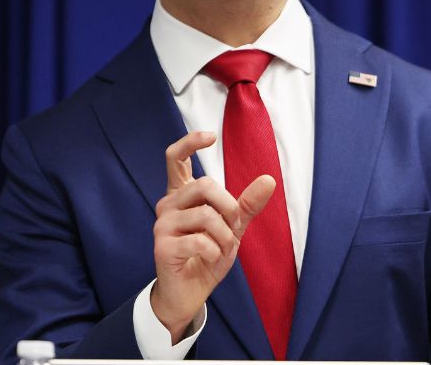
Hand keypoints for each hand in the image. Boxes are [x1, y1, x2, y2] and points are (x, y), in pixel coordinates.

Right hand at [149, 130, 274, 341]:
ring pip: (205, 215)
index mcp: (181, 195)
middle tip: (234, 226)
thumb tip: (269, 179)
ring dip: (225, 236)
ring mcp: (162, 225)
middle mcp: (168, 205)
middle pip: (203, 184)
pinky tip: (210, 258)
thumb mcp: (232, 228)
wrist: (189, 293)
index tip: (210, 136)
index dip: (189, 142)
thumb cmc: (207, 256)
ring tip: (222, 249)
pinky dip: (215, 252)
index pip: (174, 158)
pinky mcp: (162, 246)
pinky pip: (200, 241)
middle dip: (229, 206)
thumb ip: (246, 204)